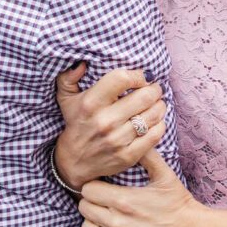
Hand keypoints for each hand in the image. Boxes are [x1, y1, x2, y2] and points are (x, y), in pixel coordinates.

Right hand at [54, 65, 166, 187]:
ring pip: (153, 115)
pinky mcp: (128, 156)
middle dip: (155, 89)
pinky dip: (160, 124)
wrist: (73, 162)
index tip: (143, 77)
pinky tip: (156, 120)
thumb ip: (69, 76)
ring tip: (157, 102)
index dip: (138, 75)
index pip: (122, 79)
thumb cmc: (76, 123)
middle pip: (144, 96)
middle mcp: (105, 121)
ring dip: (160, 105)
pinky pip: (154, 135)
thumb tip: (82, 64)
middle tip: (154, 88)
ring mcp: (117, 140)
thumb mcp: (66, 98)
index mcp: (91, 103)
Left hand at [79, 149, 207, 226]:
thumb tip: (138, 134)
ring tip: (106, 212)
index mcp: (123, 200)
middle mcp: (117, 223)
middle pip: (84, 208)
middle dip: (91, 199)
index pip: (88, 190)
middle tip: (104, 195)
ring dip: (94, 219)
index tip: (103, 182)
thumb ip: (146, 154)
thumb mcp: (164, 173)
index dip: (94, 183)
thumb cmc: (178, 201)